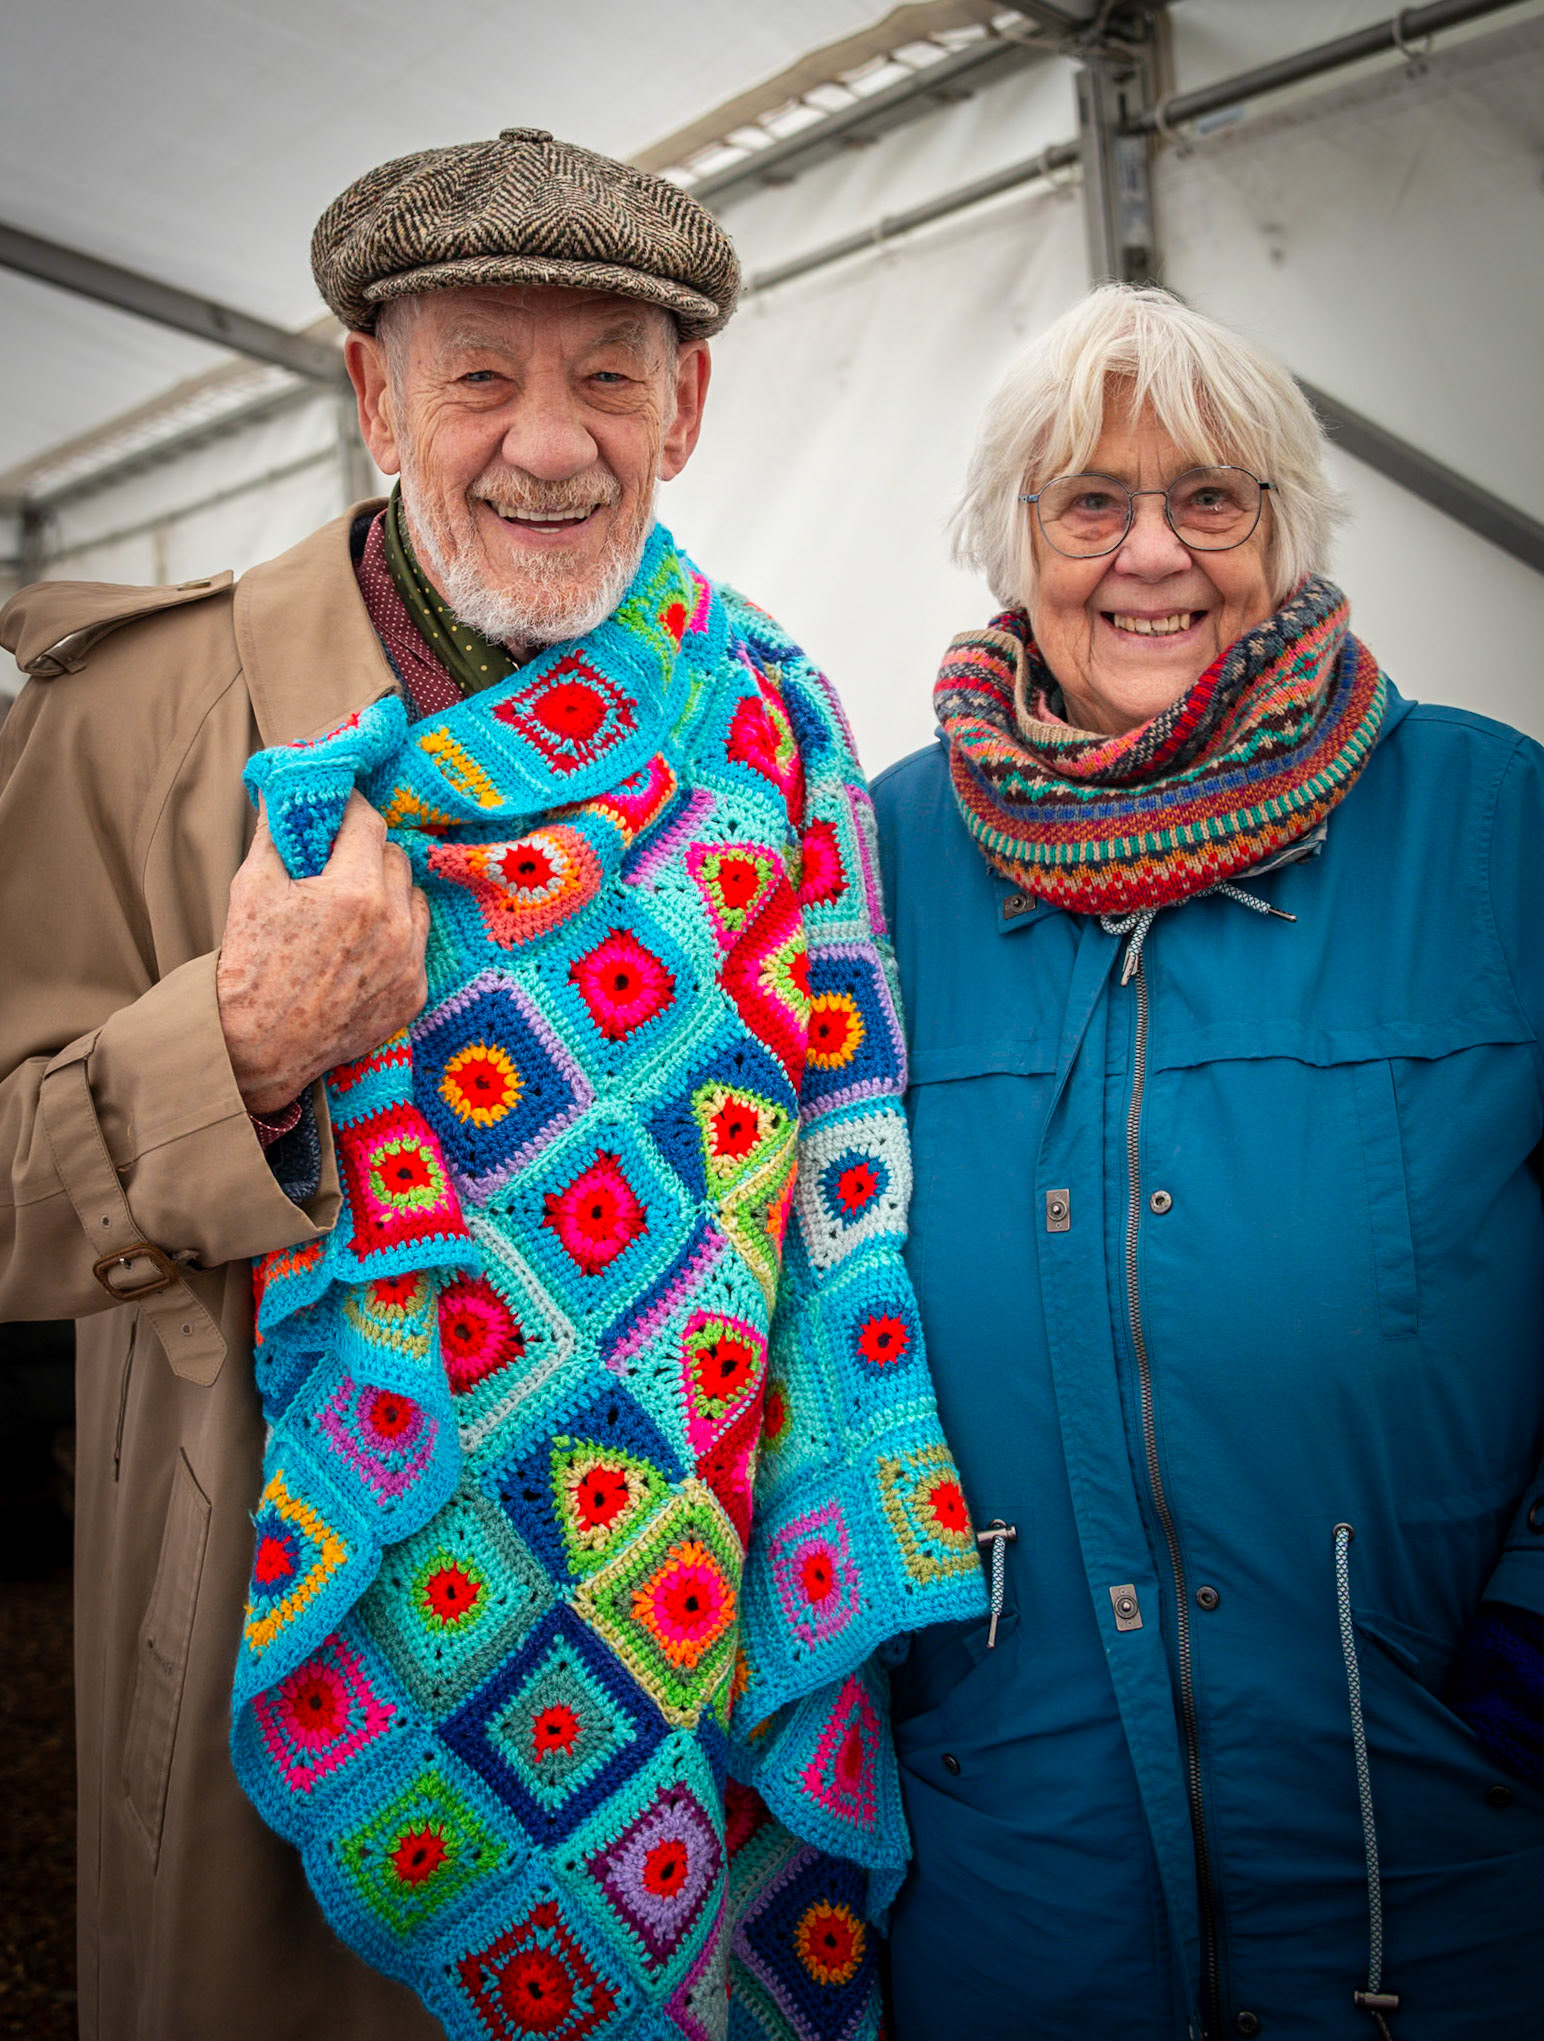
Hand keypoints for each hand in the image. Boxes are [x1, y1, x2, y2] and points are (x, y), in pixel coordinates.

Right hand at [217, 793, 428, 1113]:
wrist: (258, 1046)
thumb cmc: (251, 966)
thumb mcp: (253, 887)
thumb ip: (275, 834)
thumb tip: (280, 794)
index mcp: (355, 891)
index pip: (369, 823)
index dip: (353, 807)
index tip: (342, 805)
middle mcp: (392, 924)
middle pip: (396, 858)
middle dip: (368, 850)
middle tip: (340, 858)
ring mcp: (408, 962)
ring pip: (415, 900)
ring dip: (390, 892)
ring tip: (354, 903)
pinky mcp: (413, 993)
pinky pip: (417, 945)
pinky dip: (397, 936)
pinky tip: (363, 945)